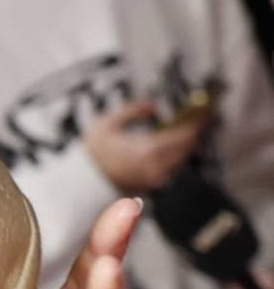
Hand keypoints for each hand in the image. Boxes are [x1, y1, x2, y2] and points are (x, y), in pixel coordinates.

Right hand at [82, 99, 206, 194]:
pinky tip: (178, 141)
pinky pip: (173, 165)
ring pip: (182, 157)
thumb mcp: (107, 124)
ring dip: (189, 141)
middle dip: (198, 130)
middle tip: (206, 115)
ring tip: (194, 126)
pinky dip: (179, 152)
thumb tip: (153, 105)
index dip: (198, 121)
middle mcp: (156, 166)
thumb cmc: (92, 153)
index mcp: (146, 150)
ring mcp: (155, 177)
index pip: (182, 134)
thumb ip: (132, 111)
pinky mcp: (152, 183)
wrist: (81, 184)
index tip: (208, 109)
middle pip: (187, 147)